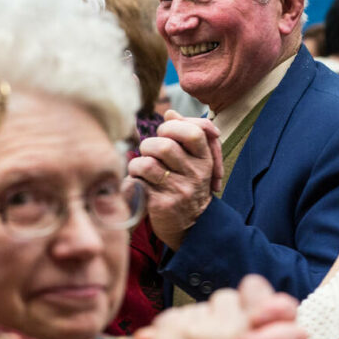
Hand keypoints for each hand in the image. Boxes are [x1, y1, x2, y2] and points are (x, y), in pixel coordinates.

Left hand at [127, 110, 222, 249]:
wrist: (192, 226)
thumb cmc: (187, 185)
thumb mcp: (195, 160)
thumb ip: (184, 133)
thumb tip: (170, 113)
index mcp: (205, 159)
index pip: (193, 132)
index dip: (172, 127)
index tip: (165, 134)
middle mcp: (196, 174)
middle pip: (164, 146)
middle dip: (149, 145)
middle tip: (149, 153)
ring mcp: (180, 190)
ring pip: (147, 163)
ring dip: (137, 163)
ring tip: (141, 169)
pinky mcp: (163, 204)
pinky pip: (138, 182)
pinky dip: (132, 180)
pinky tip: (139, 184)